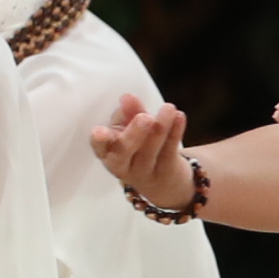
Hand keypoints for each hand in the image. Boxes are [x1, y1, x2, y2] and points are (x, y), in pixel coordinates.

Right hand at [91, 96, 199, 212]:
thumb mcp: (127, 128)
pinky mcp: (167, 172)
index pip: (100, 147)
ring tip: (168, 108)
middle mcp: (122, 166)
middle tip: (145, 117)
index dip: (99, 140)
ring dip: (161, 128)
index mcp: (107, 152)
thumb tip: (128, 97)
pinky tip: (179, 116)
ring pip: (151, 151)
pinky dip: (175, 133)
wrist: (162, 181)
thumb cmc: (136, 147)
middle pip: (125, 152)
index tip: (99, 130)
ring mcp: (145, 172)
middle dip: (134, 134)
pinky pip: (170, 151)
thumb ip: (128, 112)